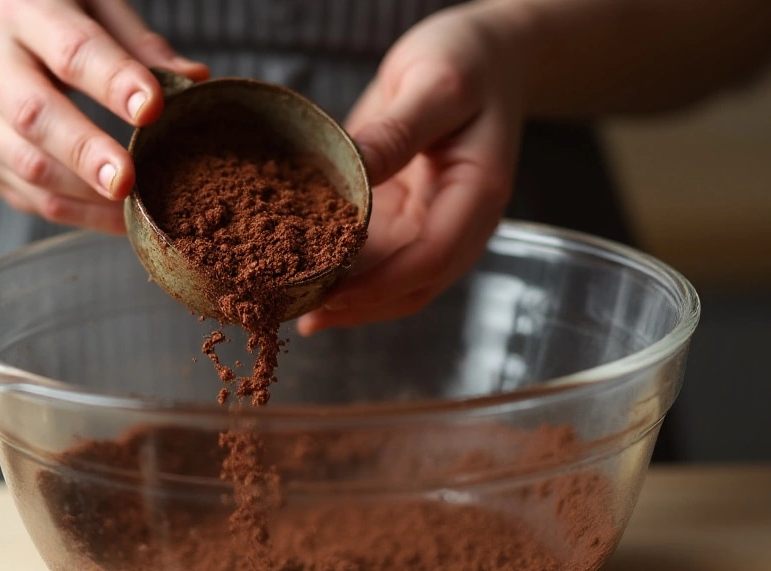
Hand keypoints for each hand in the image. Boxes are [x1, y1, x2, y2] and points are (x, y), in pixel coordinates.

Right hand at [0, 0, 207, 232]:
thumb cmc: (46, 18)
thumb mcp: (91, 7)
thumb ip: (139, 43)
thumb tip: (194, 80)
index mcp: (22, 14)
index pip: (71, 50)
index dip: (113, 82)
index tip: (153, 108)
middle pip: (35, 115)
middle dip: (86, 153)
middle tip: (128, 180)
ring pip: (28, 166)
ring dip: (85, 195)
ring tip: (135, 209)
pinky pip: (27, 196)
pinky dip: (76, 214)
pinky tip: (115, 218)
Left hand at [297, 4, 525, 335]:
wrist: (483, 58)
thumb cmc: (467, 61)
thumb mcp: (436, 85)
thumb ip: (399, 131)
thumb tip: (354, 170)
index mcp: (478, 194)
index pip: (432, 257)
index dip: (381, 283)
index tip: (330, 293)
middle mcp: (458, 222)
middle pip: (410, 286)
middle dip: (356, 306)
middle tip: (293, 312)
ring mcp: (430, 223)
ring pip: (390, 282)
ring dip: (344, 300)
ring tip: (287, 306)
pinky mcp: (403, 216)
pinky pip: (372, 255)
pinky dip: (339, 269)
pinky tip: (298, 274)